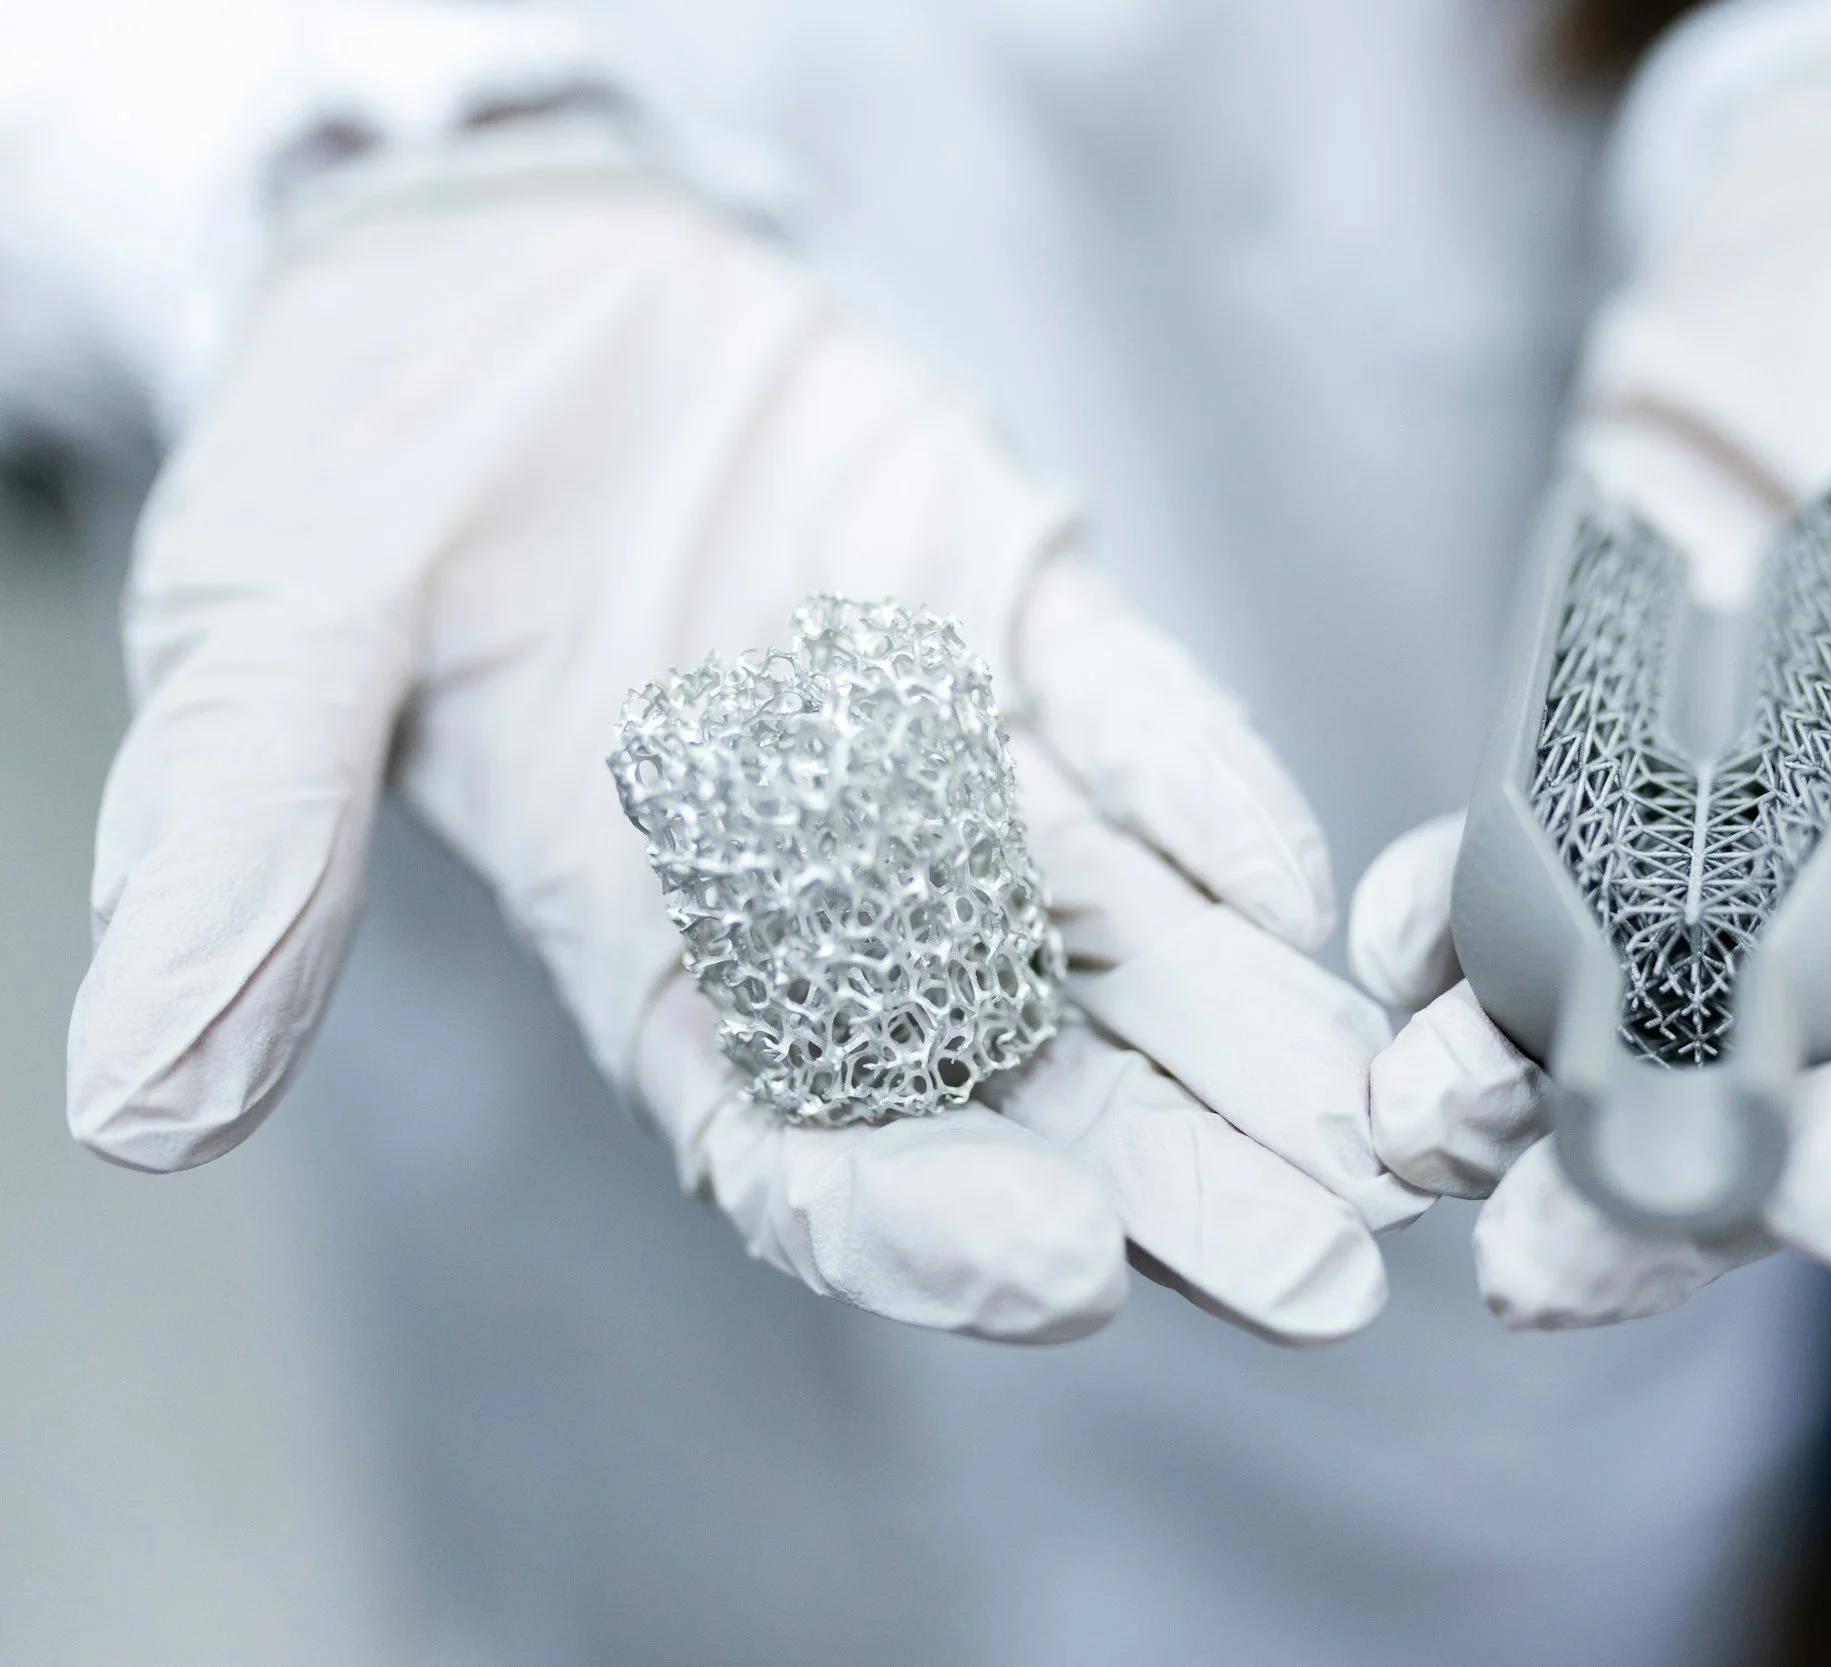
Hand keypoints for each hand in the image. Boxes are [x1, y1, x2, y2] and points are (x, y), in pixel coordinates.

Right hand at [69, 157, 1422, 1345]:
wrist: (495, 276)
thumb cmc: (363, 457)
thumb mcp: (269, 635)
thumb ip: (246, 850)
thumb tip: (140, 1109)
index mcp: (663, 939)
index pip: (805, 1137)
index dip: (921, 1222)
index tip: (1058, 1268)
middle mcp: (834, 882)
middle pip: (1019, 1078)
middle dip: (1173, 1184)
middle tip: (1327, 1279)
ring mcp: (946, 750)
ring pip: (1120, 931)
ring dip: (1250, 1033)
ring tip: (1385, 1135)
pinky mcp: (1019, 615)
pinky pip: (1135, 724)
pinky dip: (1214, 797)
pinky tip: (1305, 887)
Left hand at [1349, 0, 1830, 1327]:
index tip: (1816, 1196)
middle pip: (1809, 1087)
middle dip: (1677, 1192)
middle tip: (1540, 1264)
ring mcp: (1738, 825)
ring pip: (1640, 1018)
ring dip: (1524, 1100)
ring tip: (1419, 1131)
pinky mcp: (1599, 751)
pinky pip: (1518, 878)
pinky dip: (1446, 936)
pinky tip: (1383, 962)